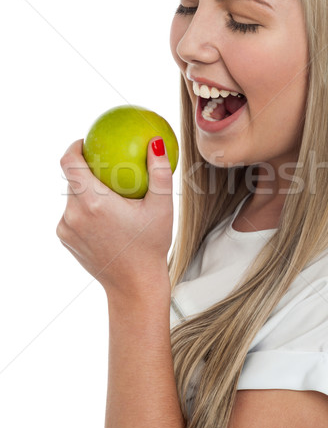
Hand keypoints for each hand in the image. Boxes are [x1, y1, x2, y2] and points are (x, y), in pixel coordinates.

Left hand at [56, 137, 173, 301]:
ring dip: (87, 192)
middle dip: (87, 170)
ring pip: (72, 198)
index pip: (69, 163)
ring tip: (109, 194)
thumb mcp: (162, 207)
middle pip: (72, 179)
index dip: (73, 147)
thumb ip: (159, 172)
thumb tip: (155, 142)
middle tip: (107, 168)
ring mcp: (66, 228)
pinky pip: (72, 215)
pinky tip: (105, 215)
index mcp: (94, 202)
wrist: (134, 284)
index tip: (85, 142)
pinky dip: (85, 210)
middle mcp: (74, 214)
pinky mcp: (65, 239)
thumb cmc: (151, 245)